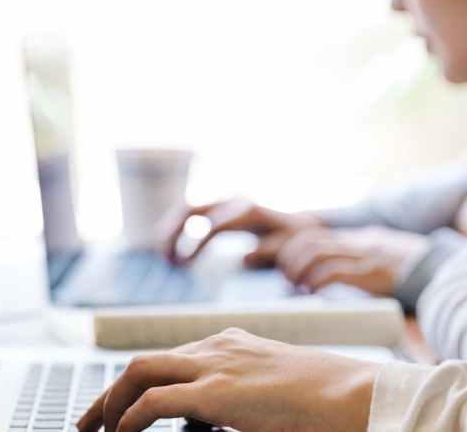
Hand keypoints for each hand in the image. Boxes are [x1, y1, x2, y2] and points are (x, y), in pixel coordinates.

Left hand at [76, 328, 377, 431]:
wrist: (355, 395)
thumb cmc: (328, 400)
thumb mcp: (275, 393)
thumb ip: (241, 402)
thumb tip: (220, 422)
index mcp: (231, 345)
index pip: (169, 361)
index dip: (136, 386)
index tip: (119, 409)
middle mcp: (217, 348)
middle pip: (143, 363)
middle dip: (107, 393)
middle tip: (87, 423)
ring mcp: (216, 366)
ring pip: (138, 372)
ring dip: (109, 404)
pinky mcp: (217, 392)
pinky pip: (154, 403)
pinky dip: (129, 419)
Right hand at [157, 198, 321, 265]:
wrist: (301, 223)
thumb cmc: (293, 240)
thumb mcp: (286, 247)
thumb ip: (268, 252)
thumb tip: (243, 258)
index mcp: (247, 212)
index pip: (212, 226)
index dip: (194, 245)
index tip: (183, 265)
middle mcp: (234, 200)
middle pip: (193, 208)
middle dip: (174, 232)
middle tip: (166, 259)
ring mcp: (227, 200)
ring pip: (190, 207)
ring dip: (172, 228)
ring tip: (165, 255)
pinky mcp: (223, 206)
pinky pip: (195, 211)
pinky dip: (180, 226)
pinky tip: (173, 246)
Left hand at [275, 226, 429, 294]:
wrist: (438, 267)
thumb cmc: (408, 267)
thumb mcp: (378, 253)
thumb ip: (356, 257)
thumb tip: (329, 274)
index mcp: (356, 238)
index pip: (313, 233)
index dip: (291, 246)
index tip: (284, 263)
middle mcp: (356, 242)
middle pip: (310, 241)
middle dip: (290, 257)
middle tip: (287, 276)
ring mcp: (363, 255)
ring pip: (318, 253)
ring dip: (300, 269)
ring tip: (296, 284)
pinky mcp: (371, 271)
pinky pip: (336, 271)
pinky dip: (317, 280)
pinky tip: (311, 290)